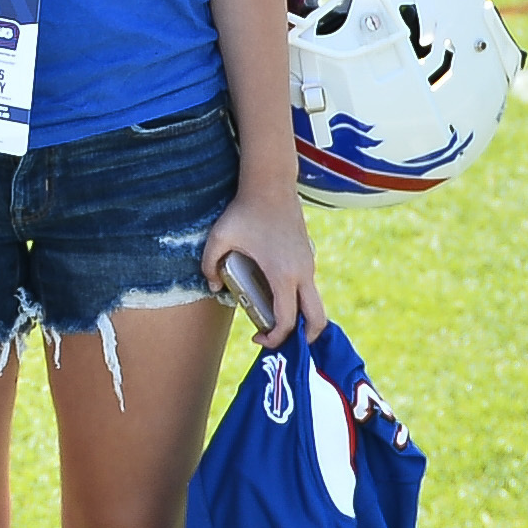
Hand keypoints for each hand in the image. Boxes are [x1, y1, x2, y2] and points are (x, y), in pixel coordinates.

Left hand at [203, 183, 323, 346]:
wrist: (271, 183)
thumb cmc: (245, 210)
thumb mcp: (219, 238)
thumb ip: (210, 266)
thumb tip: (213, 289)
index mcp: (284, 275)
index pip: (288, 321)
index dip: (275, 338)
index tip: (257, 337)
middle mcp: (303, 273)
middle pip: (317, 318)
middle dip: (304, 338)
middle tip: (283, 343)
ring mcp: (309, 263)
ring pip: (314, 302)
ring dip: (300, 317)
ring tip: (274, 320)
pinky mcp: (308, 255)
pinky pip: (308, 286)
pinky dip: (298, 299)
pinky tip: (275, 294)